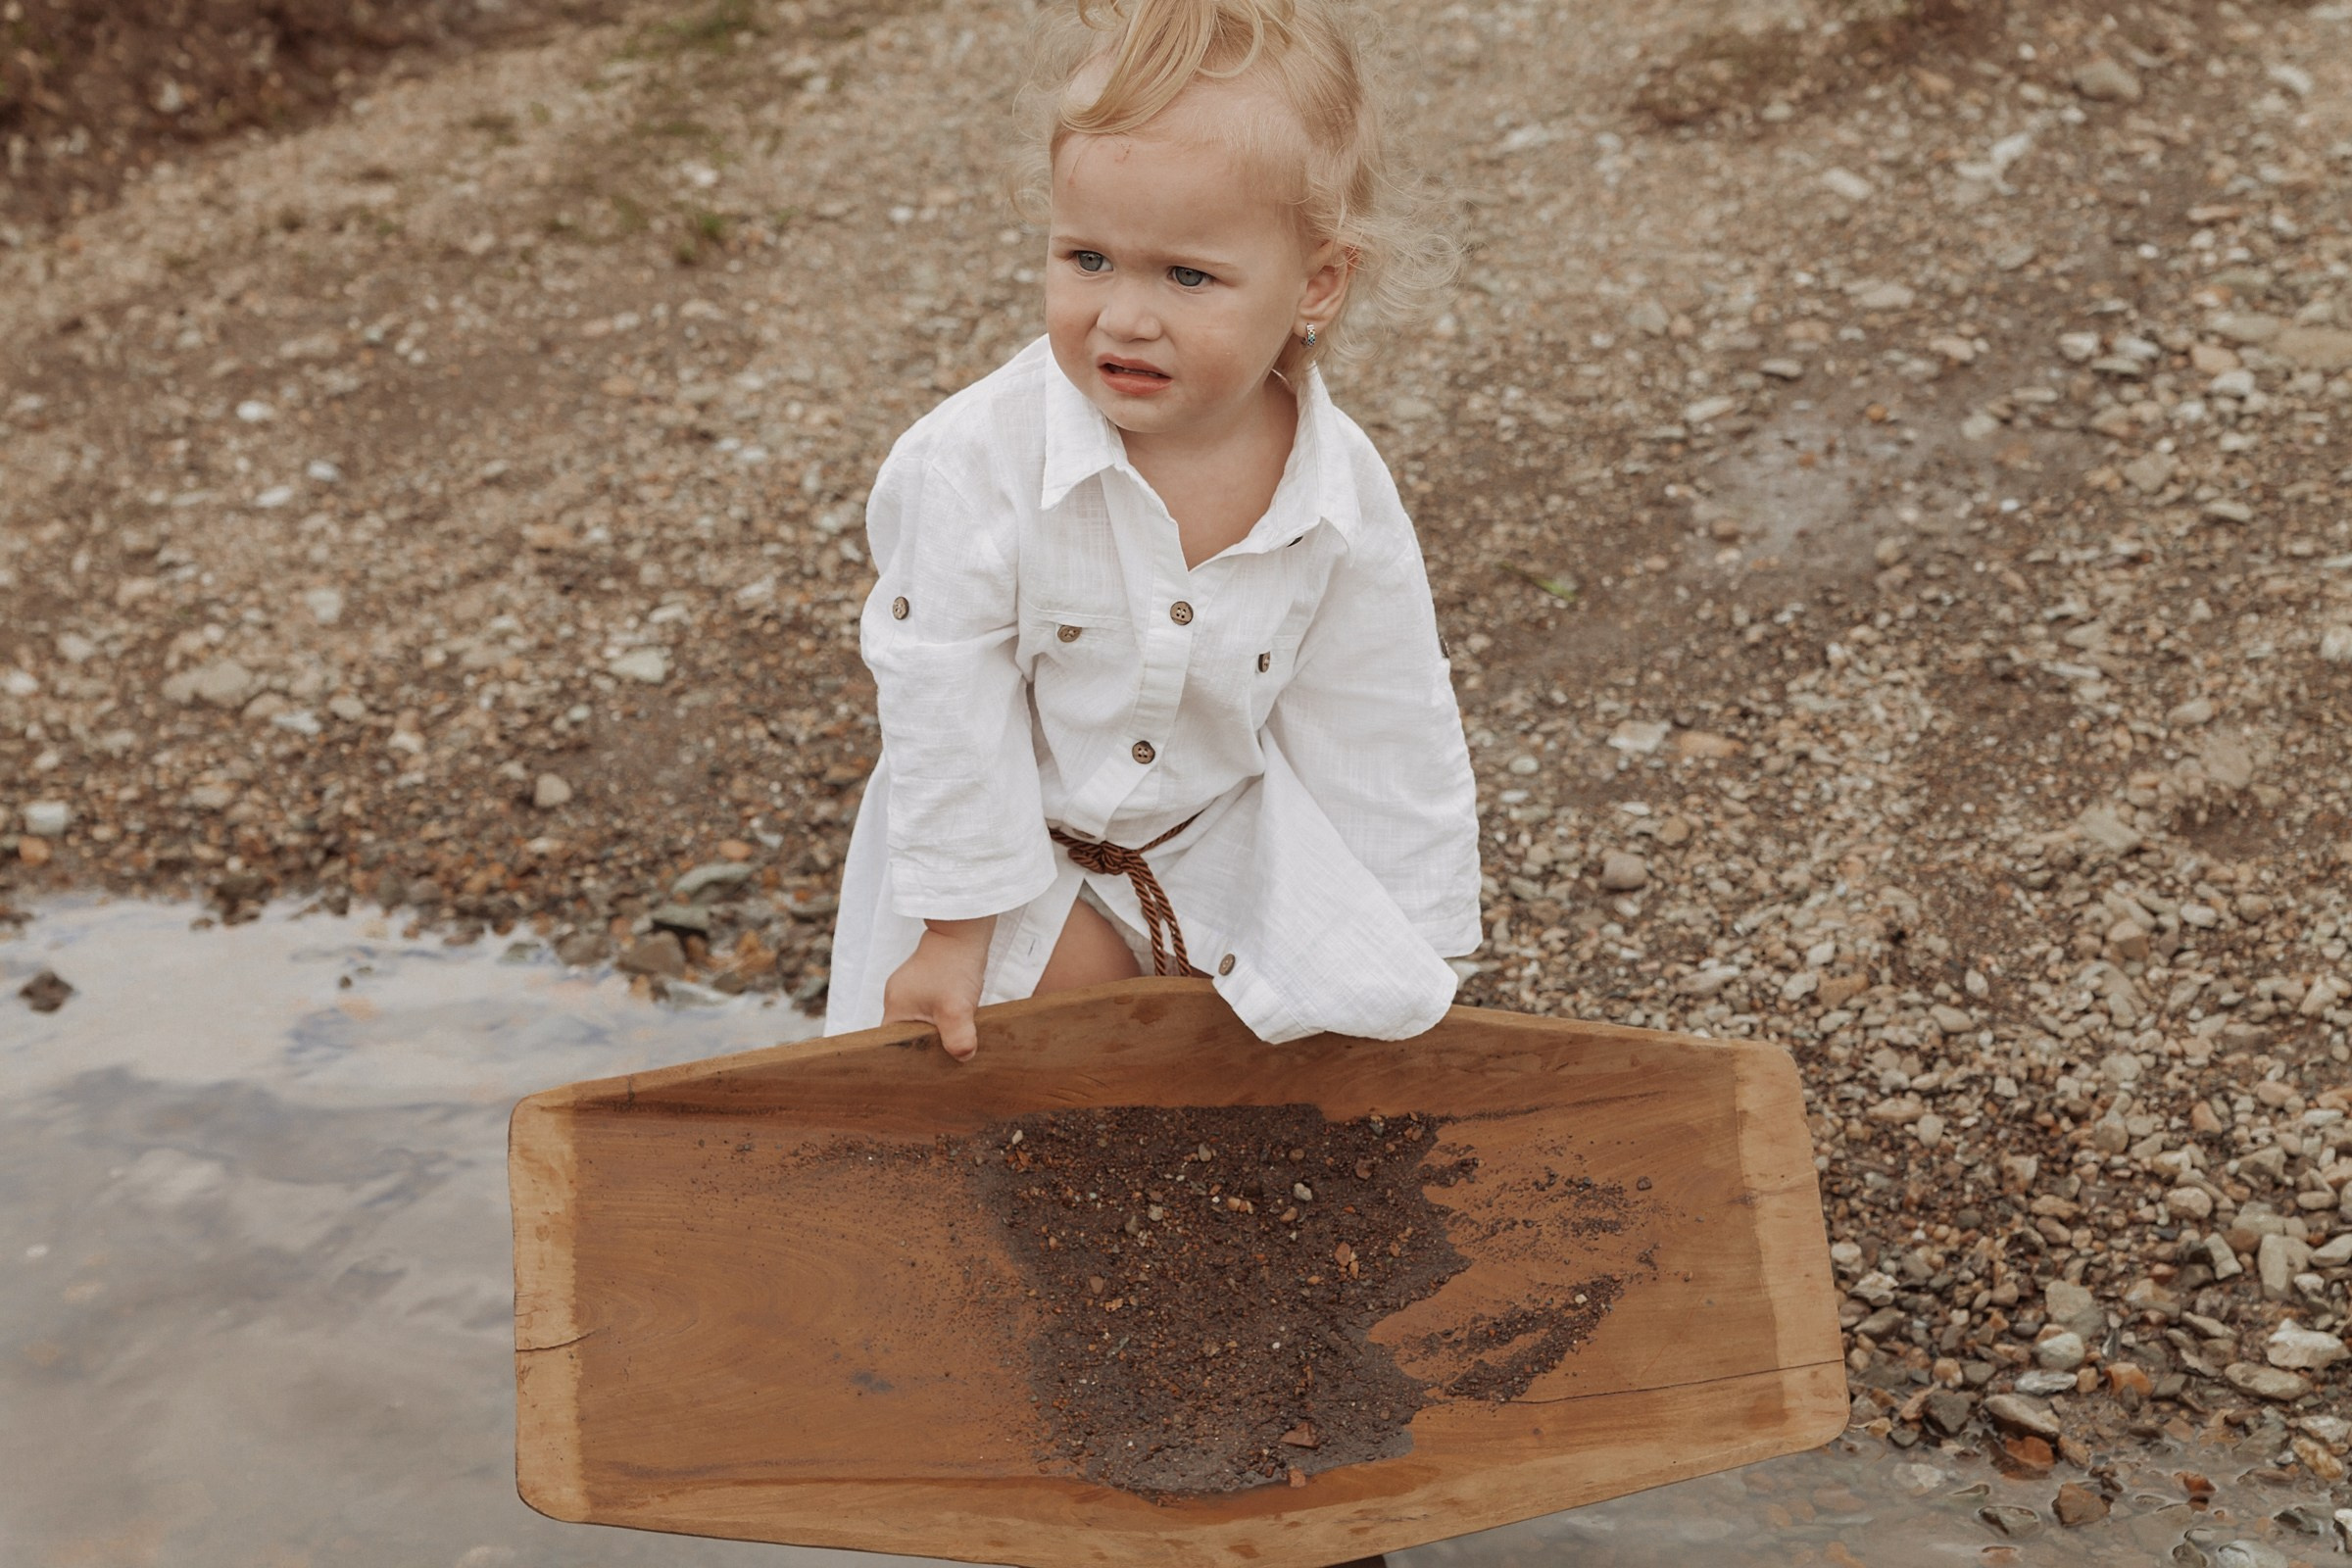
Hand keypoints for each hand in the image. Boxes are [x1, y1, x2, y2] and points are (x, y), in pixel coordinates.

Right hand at [883, 916, 994, 1061]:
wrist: (964, 933)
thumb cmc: (953, 968)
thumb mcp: (957, 1010)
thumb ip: (958, 1039)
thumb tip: (963, 1057)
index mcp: (894, 1008)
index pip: (893, 1046)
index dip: (909, 1059)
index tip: (927, 1068)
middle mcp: (897, 999)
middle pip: (908, 1035)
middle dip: (927, 1045)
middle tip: (946, 1056)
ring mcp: (910, 990)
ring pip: (922, 1022)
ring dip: (939, 1029)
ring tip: (955, 1035)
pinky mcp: (926, 983)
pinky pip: (931, 1009)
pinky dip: (944, 1016)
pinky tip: (959, 1018)